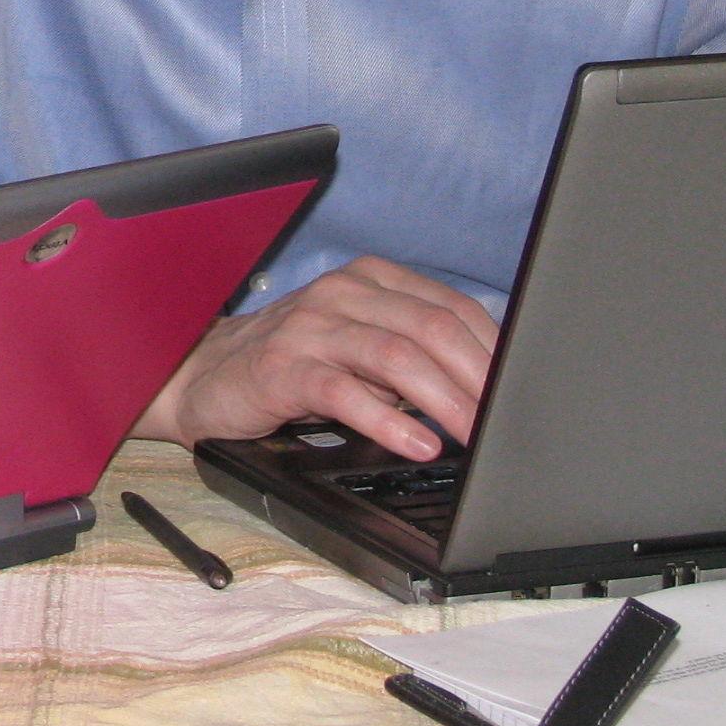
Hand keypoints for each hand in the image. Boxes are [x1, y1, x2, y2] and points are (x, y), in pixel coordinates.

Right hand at [142, 254, 497, 457]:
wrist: (205, 377)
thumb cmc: (293, 365)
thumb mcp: (358, 350)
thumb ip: (411, 357)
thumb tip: (484, 391)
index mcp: (370, 281)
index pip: (452, 308)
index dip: (494, 350)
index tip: (521, 391)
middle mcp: (342, 293)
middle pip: (432, 327)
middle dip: (479, 378)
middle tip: (506, 421)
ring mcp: (311, 327)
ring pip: (396, 355)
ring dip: (445, 400)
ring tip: (474, 436)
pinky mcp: (283, 367)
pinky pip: (344, 391)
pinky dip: (387, 421)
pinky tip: (416, 444)